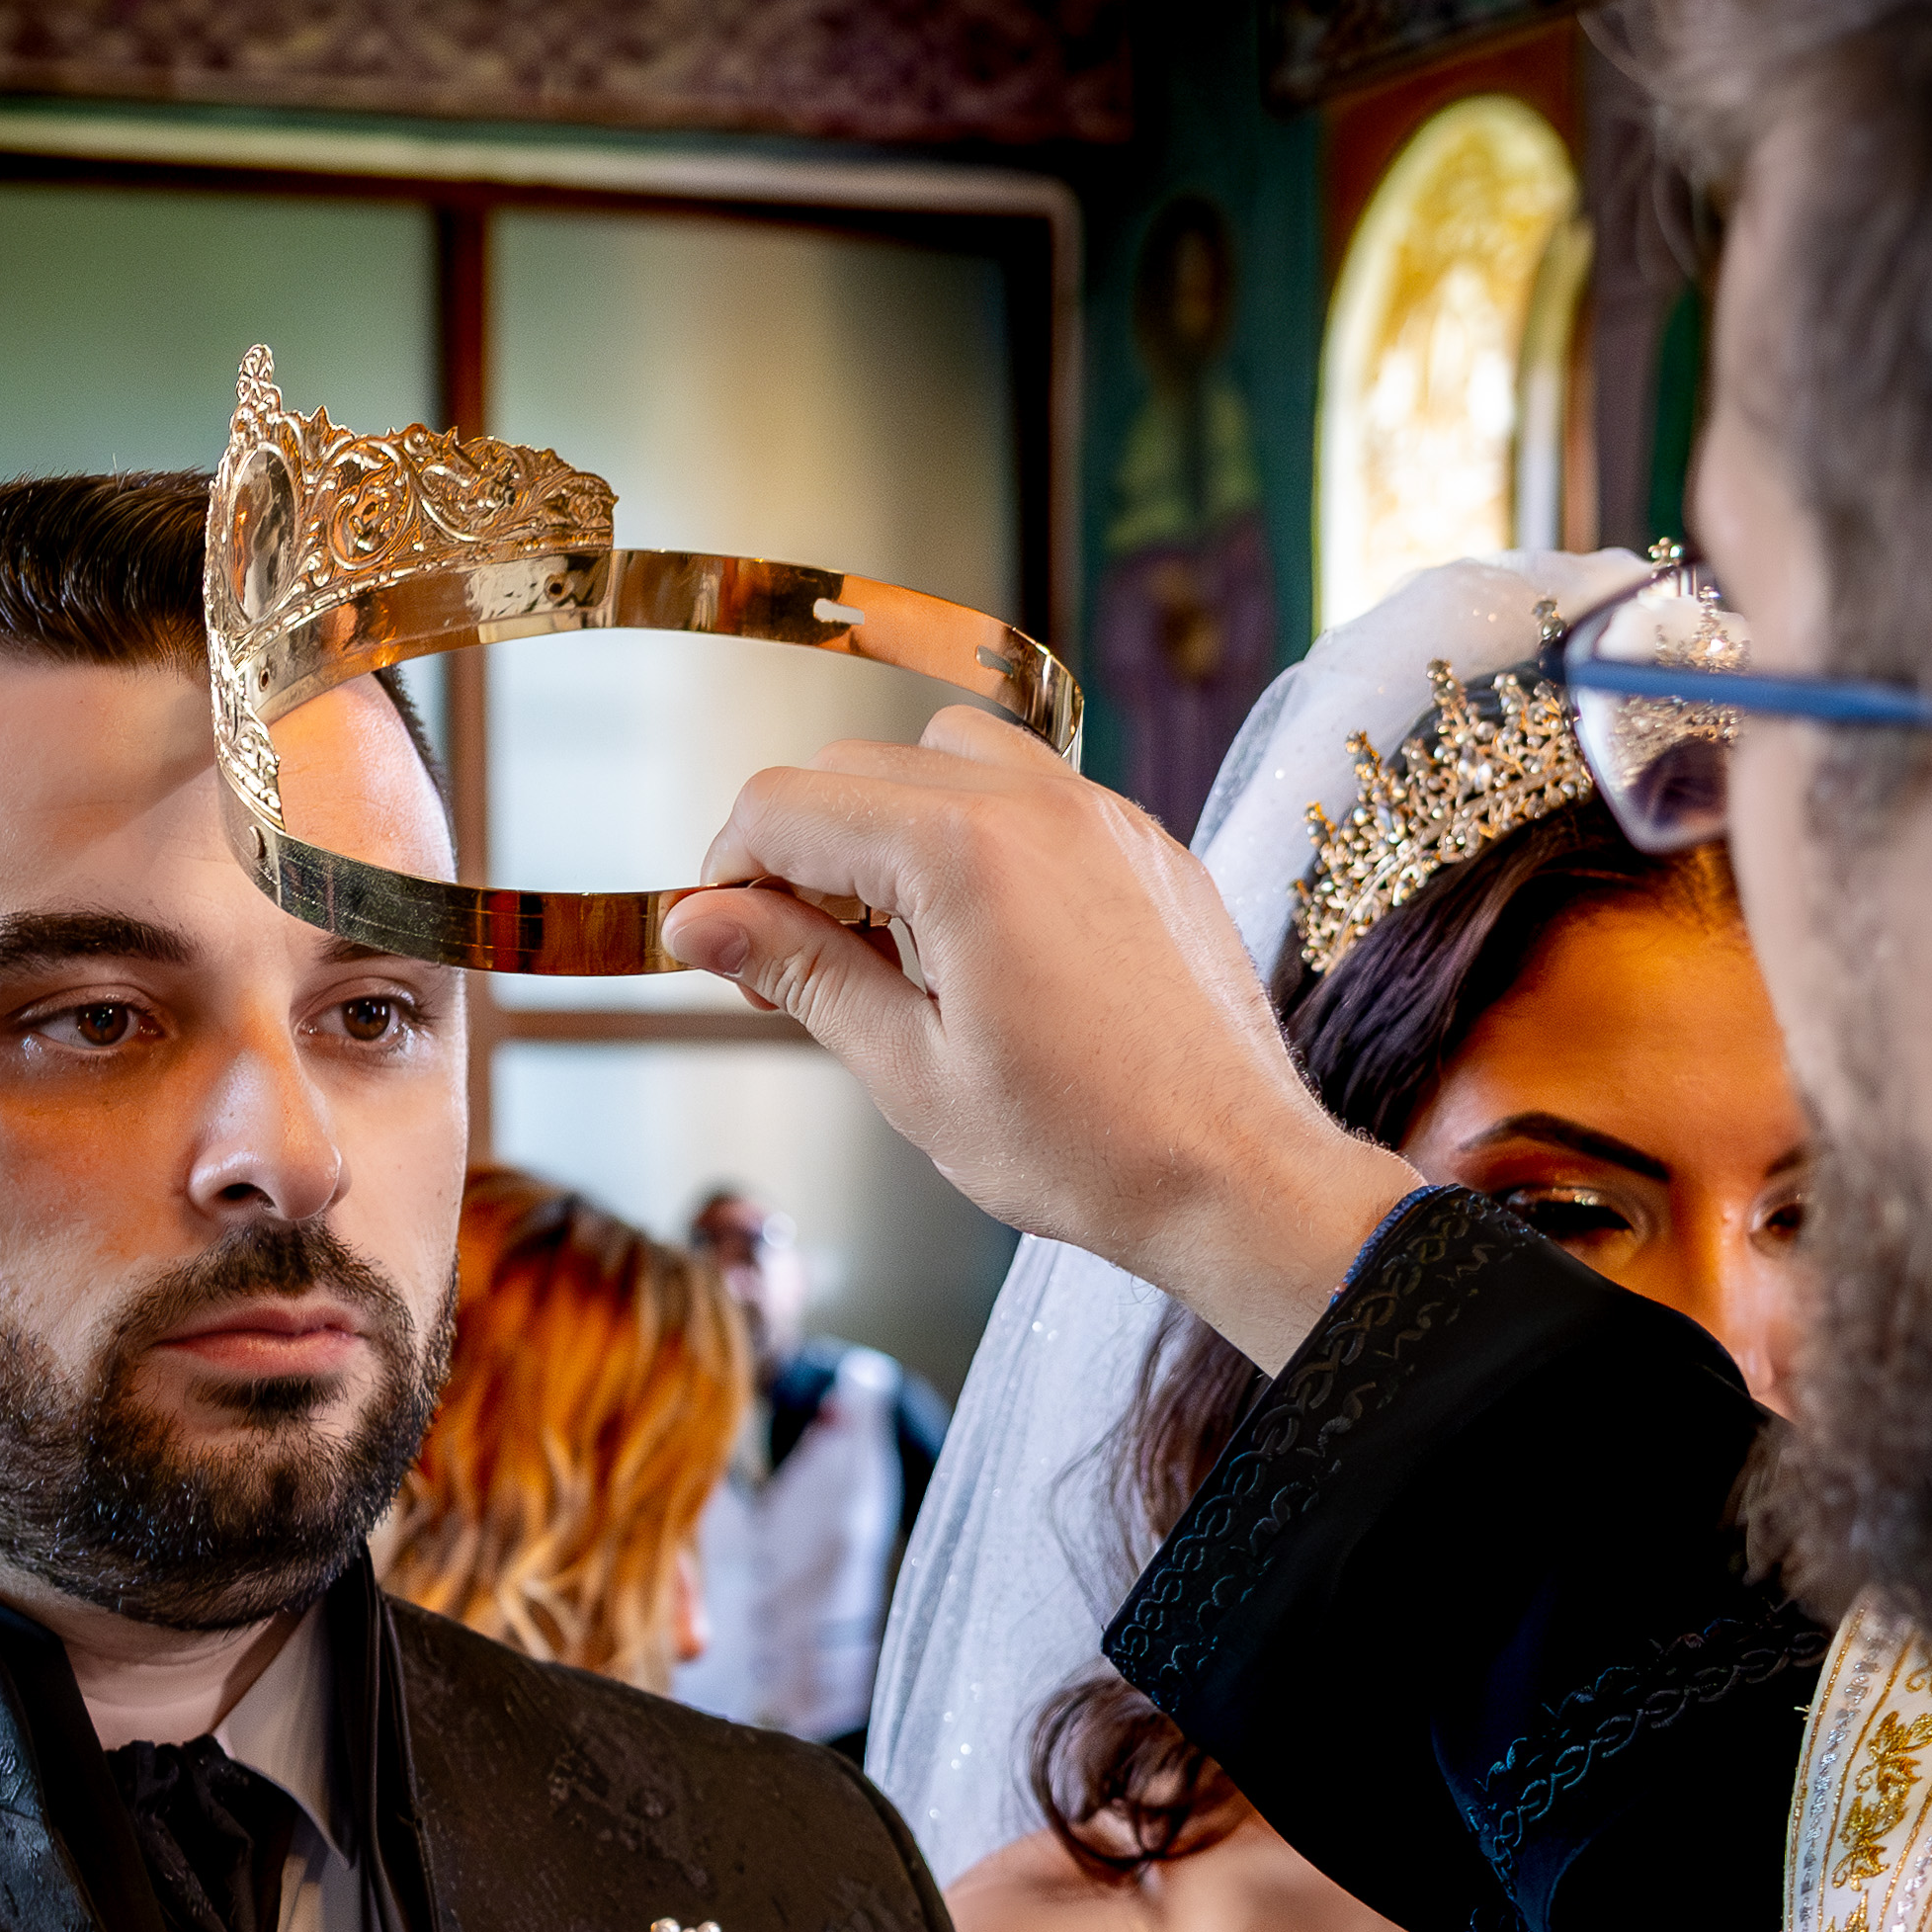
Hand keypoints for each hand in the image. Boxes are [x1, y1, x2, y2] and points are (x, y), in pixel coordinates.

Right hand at [661, 708, 1410, 1369]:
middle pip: (855, 770)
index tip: (715, 944)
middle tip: (788, 967)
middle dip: (798, 854)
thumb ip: (800, 973)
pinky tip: (976, 940)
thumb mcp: (911, 1071)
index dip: (725, 873)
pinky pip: (1029, 792)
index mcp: (962, 852)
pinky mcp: (1139, 840)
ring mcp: (1098, 812)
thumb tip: (696, 921)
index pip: (787, 806)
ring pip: (942, 757)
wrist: (1235, 1174)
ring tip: (888, 942)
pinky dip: (972, 837)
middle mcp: (1034, 800)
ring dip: (885, 827)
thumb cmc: (1083, 1148)